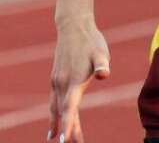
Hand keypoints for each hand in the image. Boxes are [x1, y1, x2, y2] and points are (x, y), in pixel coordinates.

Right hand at [49, 17, 110, 141]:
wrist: (74, 27)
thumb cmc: (91, 41)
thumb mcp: (101, 52)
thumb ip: (102, 65)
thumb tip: (104, 74)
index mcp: (73, 81)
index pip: (68, 109)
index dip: (67, 125)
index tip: (64, 140)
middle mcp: (61, 84)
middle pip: (62, 113)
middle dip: (65, 130)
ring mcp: (57, 82)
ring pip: (55, 108)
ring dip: (58, 124)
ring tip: (62, 140)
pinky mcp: (56, 79)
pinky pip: (54, 101)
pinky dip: (54, 114)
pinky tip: (56, 120)